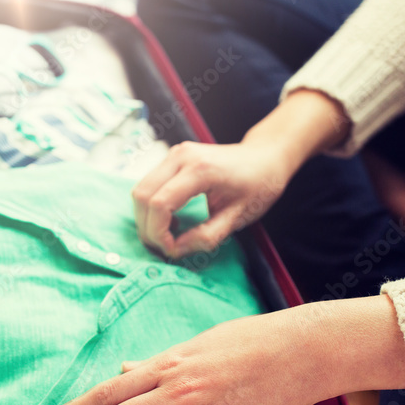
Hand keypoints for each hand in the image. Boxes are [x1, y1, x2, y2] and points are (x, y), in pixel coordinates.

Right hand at [132, 139, 290, 258]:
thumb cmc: (258, 187)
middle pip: (142, 195)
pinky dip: (151, 207)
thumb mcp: (237, 218)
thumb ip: (205, 237)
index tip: (172, 251)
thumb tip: (174, 250)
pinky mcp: (172, 157)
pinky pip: (148, 184)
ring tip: (169, 234)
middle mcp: (181, 156)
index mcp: (200, 170)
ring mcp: (175, 153)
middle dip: (148, 228)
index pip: (160, 204)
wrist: (264, 158)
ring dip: (147, 218)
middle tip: (166, 247)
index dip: (159, 234)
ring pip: (140, 190)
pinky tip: (171, 219)